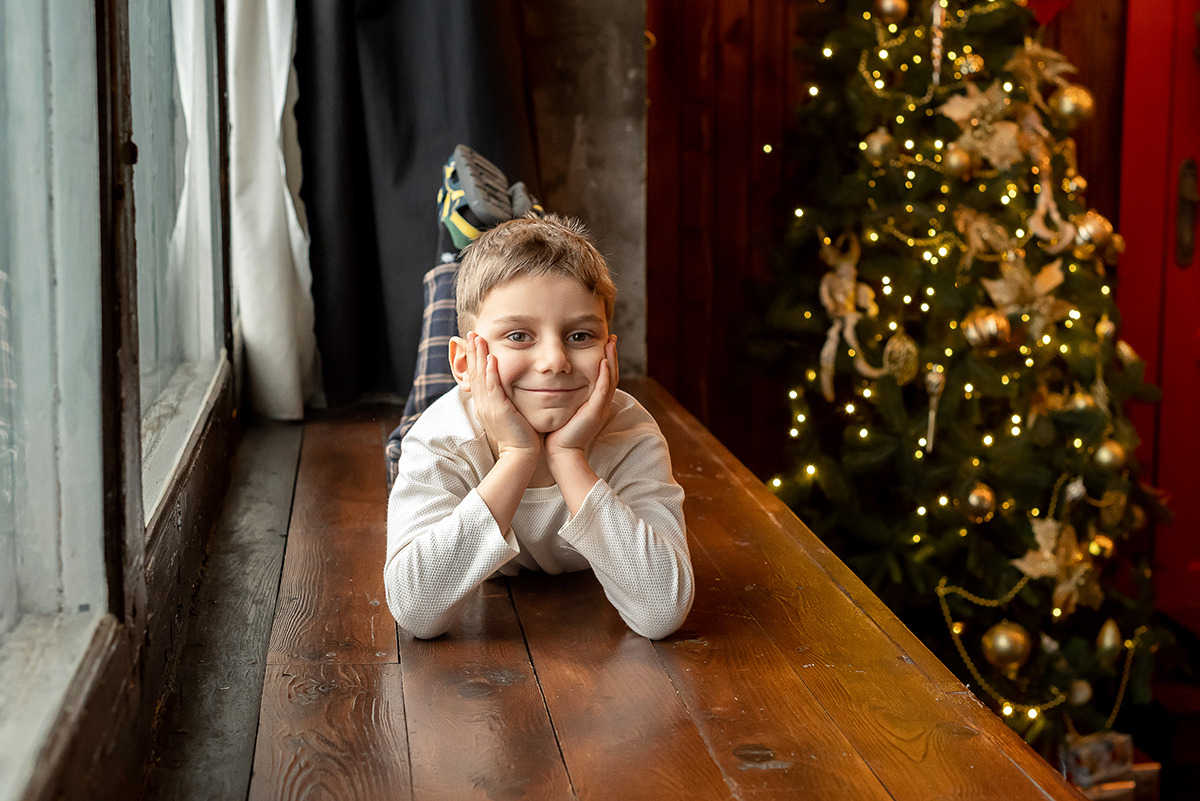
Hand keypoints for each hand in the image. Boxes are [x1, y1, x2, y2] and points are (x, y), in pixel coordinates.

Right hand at [465, 332, 540, 459]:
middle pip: (474, 373)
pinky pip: (493, 388)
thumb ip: (504, 400)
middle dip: (472, 352)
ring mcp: (488, 407)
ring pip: (481, 377)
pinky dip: (492, 372)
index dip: (474, 359)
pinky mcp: (499, 410)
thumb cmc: (519, 436)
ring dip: (479, 356)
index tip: (474, 343)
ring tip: (478, 339)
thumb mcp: (507, 414)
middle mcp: (482, 404)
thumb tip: (507, 389)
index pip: (476, 377)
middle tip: (471, 333)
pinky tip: (491, 358)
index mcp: (483, 405)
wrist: (520, 455)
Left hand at [545, 335, 618, 460]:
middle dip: (612, 355)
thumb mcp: (564, 409)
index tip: (603, 343)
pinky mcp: (595, 412)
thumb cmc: (558, 433)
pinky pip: (602, 391)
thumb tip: (553, 381)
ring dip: (611, 360)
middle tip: (612, 338)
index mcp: (595, 402)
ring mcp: (600, 408)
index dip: (606, 359)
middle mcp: (601, 404)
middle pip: (611, 374)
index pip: (604, 376)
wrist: (561, 453)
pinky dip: (604, 375)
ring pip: (610, 379)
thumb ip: (563, 395)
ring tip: (610, 343)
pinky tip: (603, 361)